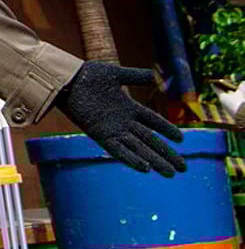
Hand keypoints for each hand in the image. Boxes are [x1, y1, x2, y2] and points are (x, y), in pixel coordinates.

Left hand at [55, 62, 185, 176]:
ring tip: (170, 174)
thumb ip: (135, 76)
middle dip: (166, 154)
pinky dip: (131, 159)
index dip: (167, 130)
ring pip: (138, 149)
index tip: (181, 140)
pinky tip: (146, 168)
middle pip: (150, 141)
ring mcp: (112, 129)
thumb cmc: (87, 75)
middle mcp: (123, 121)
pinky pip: (118, 150)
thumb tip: (154, 76)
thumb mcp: (116, 74)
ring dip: (154, 161)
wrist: (66, 79)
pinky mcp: (99, 135)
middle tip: (182, 168)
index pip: (154, 121)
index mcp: (129, 107)